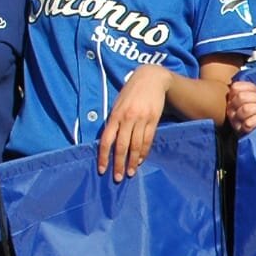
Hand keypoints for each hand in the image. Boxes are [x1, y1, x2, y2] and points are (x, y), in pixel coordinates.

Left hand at [96, 64, 170, 180]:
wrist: (151, 78)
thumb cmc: (131, 92)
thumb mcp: (118, 104)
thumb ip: (114, 121)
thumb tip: (109, 141)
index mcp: (115, 115)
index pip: (106, 140)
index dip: (103, 156)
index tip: (102, 169)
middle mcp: (127, 118)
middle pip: (122, 146)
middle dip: (119, 164)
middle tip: (118, 178)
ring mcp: (141, 119)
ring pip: (136, 146)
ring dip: (133, 161)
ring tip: (130, 173)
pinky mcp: (154, 119)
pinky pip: (148, 140)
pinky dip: (143, 152)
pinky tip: (140, 160)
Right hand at [227, 78, 255, 134]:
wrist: (253, 132)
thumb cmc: (255, 111)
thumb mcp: (251, 98)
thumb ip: (252, 91)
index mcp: (231, 98)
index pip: (236, 87)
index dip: (250, 87)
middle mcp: (230, 108)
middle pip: (241, 97)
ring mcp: (234, 120)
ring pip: (245, 109)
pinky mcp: (241, 130)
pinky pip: (248, 123)